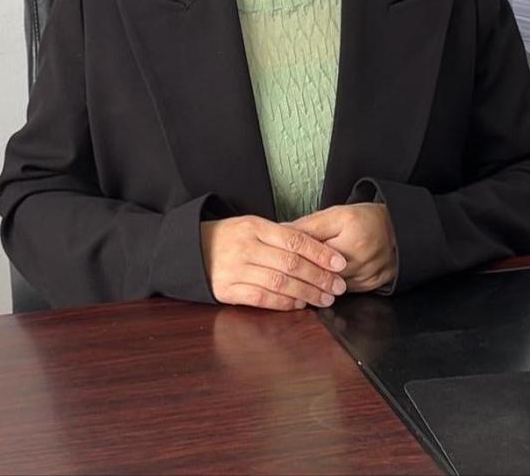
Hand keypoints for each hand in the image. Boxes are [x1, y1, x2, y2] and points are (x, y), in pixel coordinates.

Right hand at [200, 215, 347, 310]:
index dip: (320, 253)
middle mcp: (246, 247)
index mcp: (256, 227)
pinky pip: (261, 298)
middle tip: (338, 286)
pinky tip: (299, 304)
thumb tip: (317, 250)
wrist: (189, 249)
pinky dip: (283, 303)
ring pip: (279, 283)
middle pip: (291, 264)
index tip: (339, 263)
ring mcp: (235, 270)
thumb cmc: (229, 237)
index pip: (295, 240)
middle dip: (319, 277)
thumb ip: (280, 236)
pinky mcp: (226, 290)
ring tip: (324, 298)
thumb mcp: (252, 225)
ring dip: (306, 293)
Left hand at [288, 203, 396, 292]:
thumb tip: (281, 230)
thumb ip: (309, 225)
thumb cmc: (366, 220)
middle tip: (281, 276)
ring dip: (313, 286)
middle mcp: (359, 263)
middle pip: (320, 275)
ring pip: (330, 288)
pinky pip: (343, 294)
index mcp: (349, 241)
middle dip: (300, 275)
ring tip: (296, 283)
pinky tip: (317, 289)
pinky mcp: (369, 288)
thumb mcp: (337, 215)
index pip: (312, 254)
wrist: (398, 231)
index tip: (276, 259)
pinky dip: (329, 290)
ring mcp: (365, 278)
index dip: (292, 257)